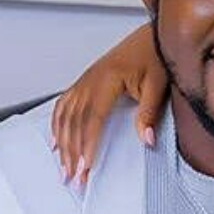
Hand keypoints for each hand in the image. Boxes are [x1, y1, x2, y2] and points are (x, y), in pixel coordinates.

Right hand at [50, 23, 168, 183]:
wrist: (150, 36)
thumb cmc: (154, 55)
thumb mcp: (158, 84)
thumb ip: (149, 112)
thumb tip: (146, 139)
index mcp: (106, 79)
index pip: (92, 118)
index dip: (86, 144)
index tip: (85, 167)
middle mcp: (90, 80)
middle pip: (74, 122)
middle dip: (71, 152)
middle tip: (73, 177)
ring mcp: (84, 81)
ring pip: (66, 116)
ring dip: (63, 144)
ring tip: (64, 167)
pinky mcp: (85, 82)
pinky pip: (64, 105)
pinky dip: (57, 125)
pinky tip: (56, 141)